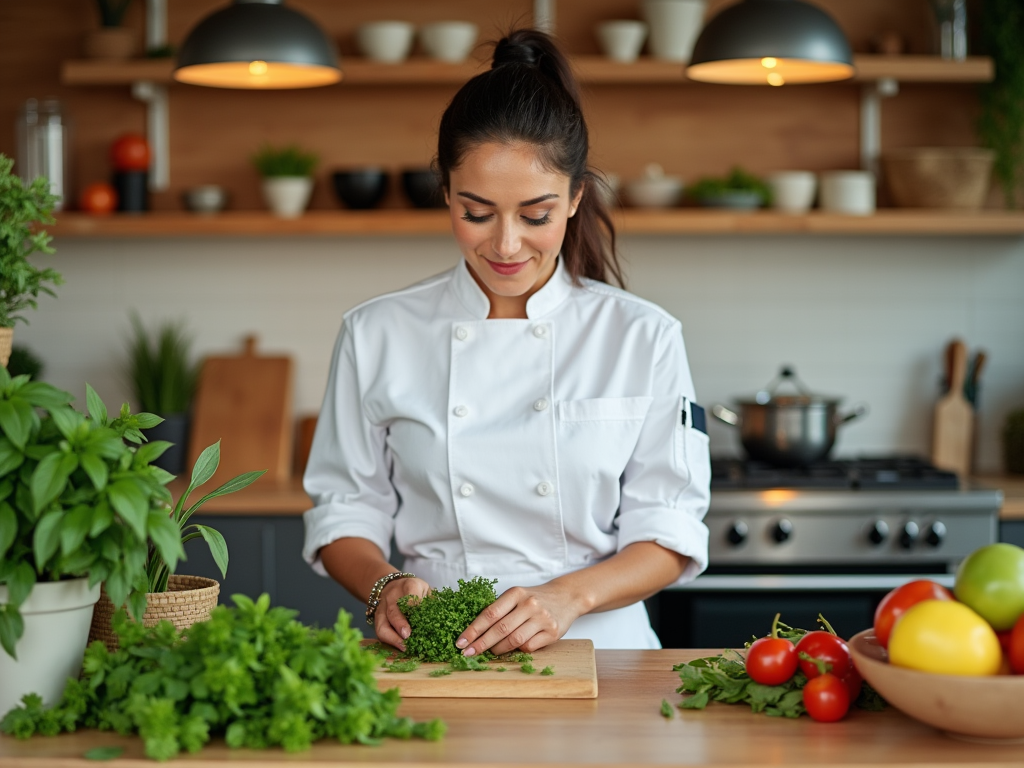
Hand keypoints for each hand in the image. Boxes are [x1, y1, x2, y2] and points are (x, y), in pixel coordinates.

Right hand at [374, 576, 430, 651]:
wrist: (393, 585)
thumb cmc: (416, 590)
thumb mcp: (426, 590)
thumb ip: (431, 603)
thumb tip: (443, 620)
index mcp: (408, 585)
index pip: (409, 596)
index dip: (413, 607)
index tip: (419, 619)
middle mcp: (392, 596)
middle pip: (394, 611)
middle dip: (400, 624)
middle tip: (408, 636)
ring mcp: (382, 608)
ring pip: (382, 624)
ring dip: (392, 637)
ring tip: (403, 647)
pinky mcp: (377, 618)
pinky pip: (379, 631)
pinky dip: (388, 641)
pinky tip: (399, 647)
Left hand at [455, 582, 584, 656]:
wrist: (566, 597)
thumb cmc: (535, 599)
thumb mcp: (517, 596)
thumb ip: (500, 610)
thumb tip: (473, 633)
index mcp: (516, 593)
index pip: (490, 613)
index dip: (473, 630)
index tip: (461, 642)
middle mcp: (530, 604)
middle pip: (500, 629)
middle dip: (481, 644)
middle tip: (468, 653)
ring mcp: (542, 618)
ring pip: (514, 640)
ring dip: (499, 649)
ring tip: (492, 651)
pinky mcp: (553, 632)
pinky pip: (529, 646)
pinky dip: (518, 650)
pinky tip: (515, 648)